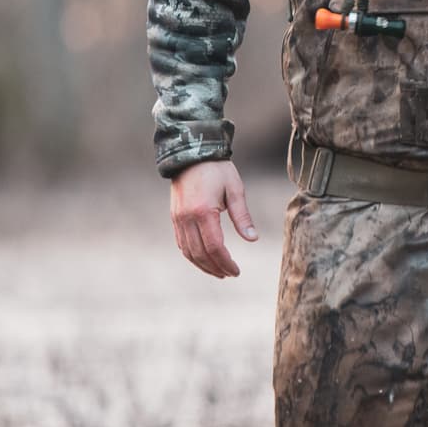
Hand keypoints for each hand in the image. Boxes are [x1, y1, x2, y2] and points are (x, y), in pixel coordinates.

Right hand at [170, 160, 258, 278]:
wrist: (191, 152)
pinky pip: (181, 243)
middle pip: (200, 253)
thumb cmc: (217, 169)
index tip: (236, 271)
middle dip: (216, 267)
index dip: (226, 262)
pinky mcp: (175, 217)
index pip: (214, 247)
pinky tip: (204, 259)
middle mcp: (187, 218)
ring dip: (203, 265)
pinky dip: (192, 255)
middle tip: (230, 274)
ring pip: (188, 252)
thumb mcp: (235, 190)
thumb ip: (242, 217)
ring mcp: (178, 218)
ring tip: (218, 271)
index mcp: (204, 211)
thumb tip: (252, 239)